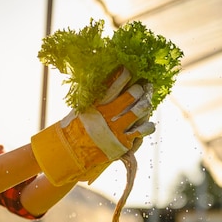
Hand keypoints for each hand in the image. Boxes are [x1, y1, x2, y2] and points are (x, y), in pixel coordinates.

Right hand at [31, 67, 154, 185]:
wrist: (73, 151)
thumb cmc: (80, 126)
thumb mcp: (84, 107)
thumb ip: (96, 95)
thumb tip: (107, 77)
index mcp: (98, 102)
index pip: (115, 83)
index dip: (125, 74)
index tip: (129, 71)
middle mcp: (109, 113)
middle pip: (133, 94)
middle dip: (139, 89)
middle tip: (142, 88)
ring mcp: (117, 127)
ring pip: (140, 110)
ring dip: (146, 104)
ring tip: (146, 102)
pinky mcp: (123, 141)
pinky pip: (142, 130)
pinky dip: (148, 125)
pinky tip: (148, 124)